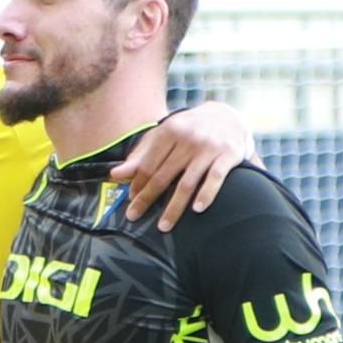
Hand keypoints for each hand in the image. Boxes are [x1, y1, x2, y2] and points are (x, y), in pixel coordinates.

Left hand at [110, 94, 252, 222]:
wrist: (226, 116)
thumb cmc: (188, 129)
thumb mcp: (163, 135)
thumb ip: (140, 155)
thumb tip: (114, 174)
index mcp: (169, 131)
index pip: (148, 164)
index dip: (137, 184)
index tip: (130, 200)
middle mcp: (188, 138)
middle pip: (163, 176)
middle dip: (147, 198)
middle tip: (134, 217)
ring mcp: (208, 147)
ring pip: (187, 182)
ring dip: (174, 207)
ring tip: (164, 226)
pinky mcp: (228, 155)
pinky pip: (215, 178)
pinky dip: (206, 194)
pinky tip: (197, 210)